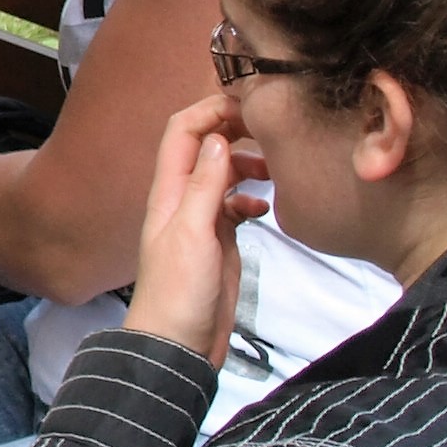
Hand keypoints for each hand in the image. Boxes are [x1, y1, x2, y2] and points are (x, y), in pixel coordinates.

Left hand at [128, 94, 269, 363]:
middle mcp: (182, 199)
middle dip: (234, 130)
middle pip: (204, 147)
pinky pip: (235, 206)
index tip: (246, 102)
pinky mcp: (219, 241)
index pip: (181, 132)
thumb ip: (204, 186)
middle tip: (271, 129)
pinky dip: (252, 198)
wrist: (179, 344)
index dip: (209, 110)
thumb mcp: (192, 233)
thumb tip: (218, 138)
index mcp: (169, 191)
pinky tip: (267, 207)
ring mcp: (201, 220)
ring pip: (223, 175)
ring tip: (276, 168)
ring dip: (247, 164)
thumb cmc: (180, 291)